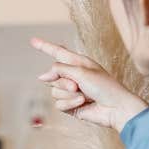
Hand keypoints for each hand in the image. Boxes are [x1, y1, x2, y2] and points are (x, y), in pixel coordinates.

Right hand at [31, 37, 148, 132]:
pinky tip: (82, 104)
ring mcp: (71, 91)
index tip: (32, 40)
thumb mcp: (81, 71)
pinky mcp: (70, 105)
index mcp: (78, 62)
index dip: (44, 46)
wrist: (116, 108)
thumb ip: (59, 70)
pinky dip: (70, 104)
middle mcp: (73, 75)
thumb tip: (41, 77)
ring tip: (84, 96)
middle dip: (63, 82)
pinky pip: (58, 104)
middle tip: (77, 85)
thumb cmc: (105, 86)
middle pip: (52, 76)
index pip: (57, 52)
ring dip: (68, 94)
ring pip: (54, 91)